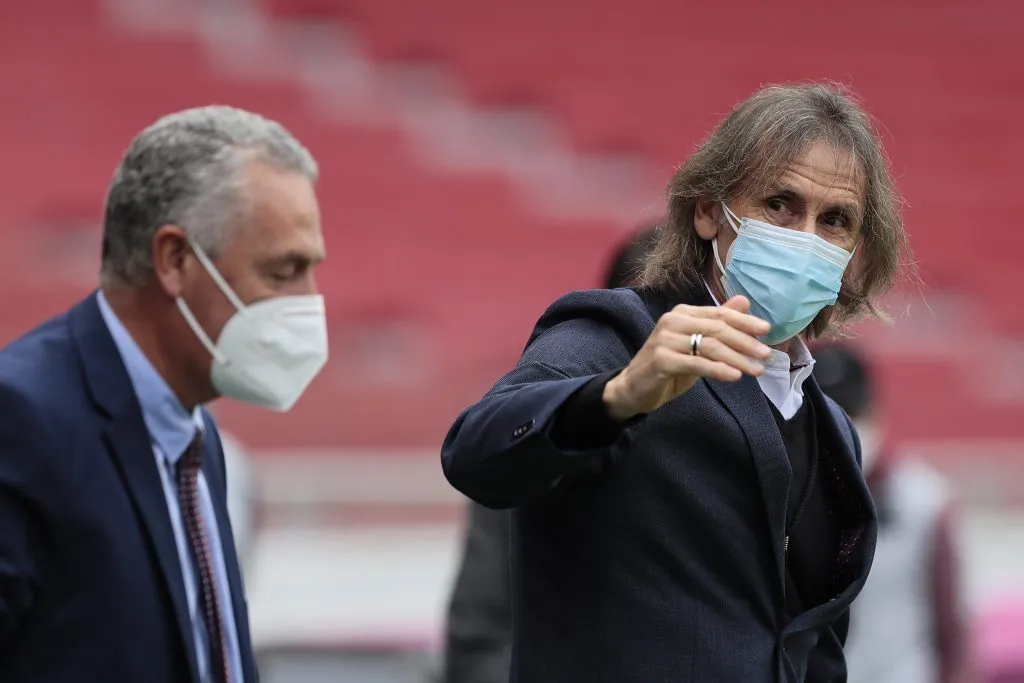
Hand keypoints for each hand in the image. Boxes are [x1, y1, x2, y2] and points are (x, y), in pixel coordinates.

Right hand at [603, 296, 771, 420]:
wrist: (634, 388)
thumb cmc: (669, 365)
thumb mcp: (697, 344)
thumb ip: (718, 323)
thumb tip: (744, 301)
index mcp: (682, 313)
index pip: (719, 314)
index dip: (745, 322)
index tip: (767, 331)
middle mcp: (672, 322)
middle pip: (717, 329)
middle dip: (746, 342)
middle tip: (766, 355)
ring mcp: (665, 340)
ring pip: (709, 346)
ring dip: (737, 358)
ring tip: (757, 370)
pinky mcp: (661, 360)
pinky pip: (696, 364)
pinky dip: (718, 370)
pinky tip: (735, 376)